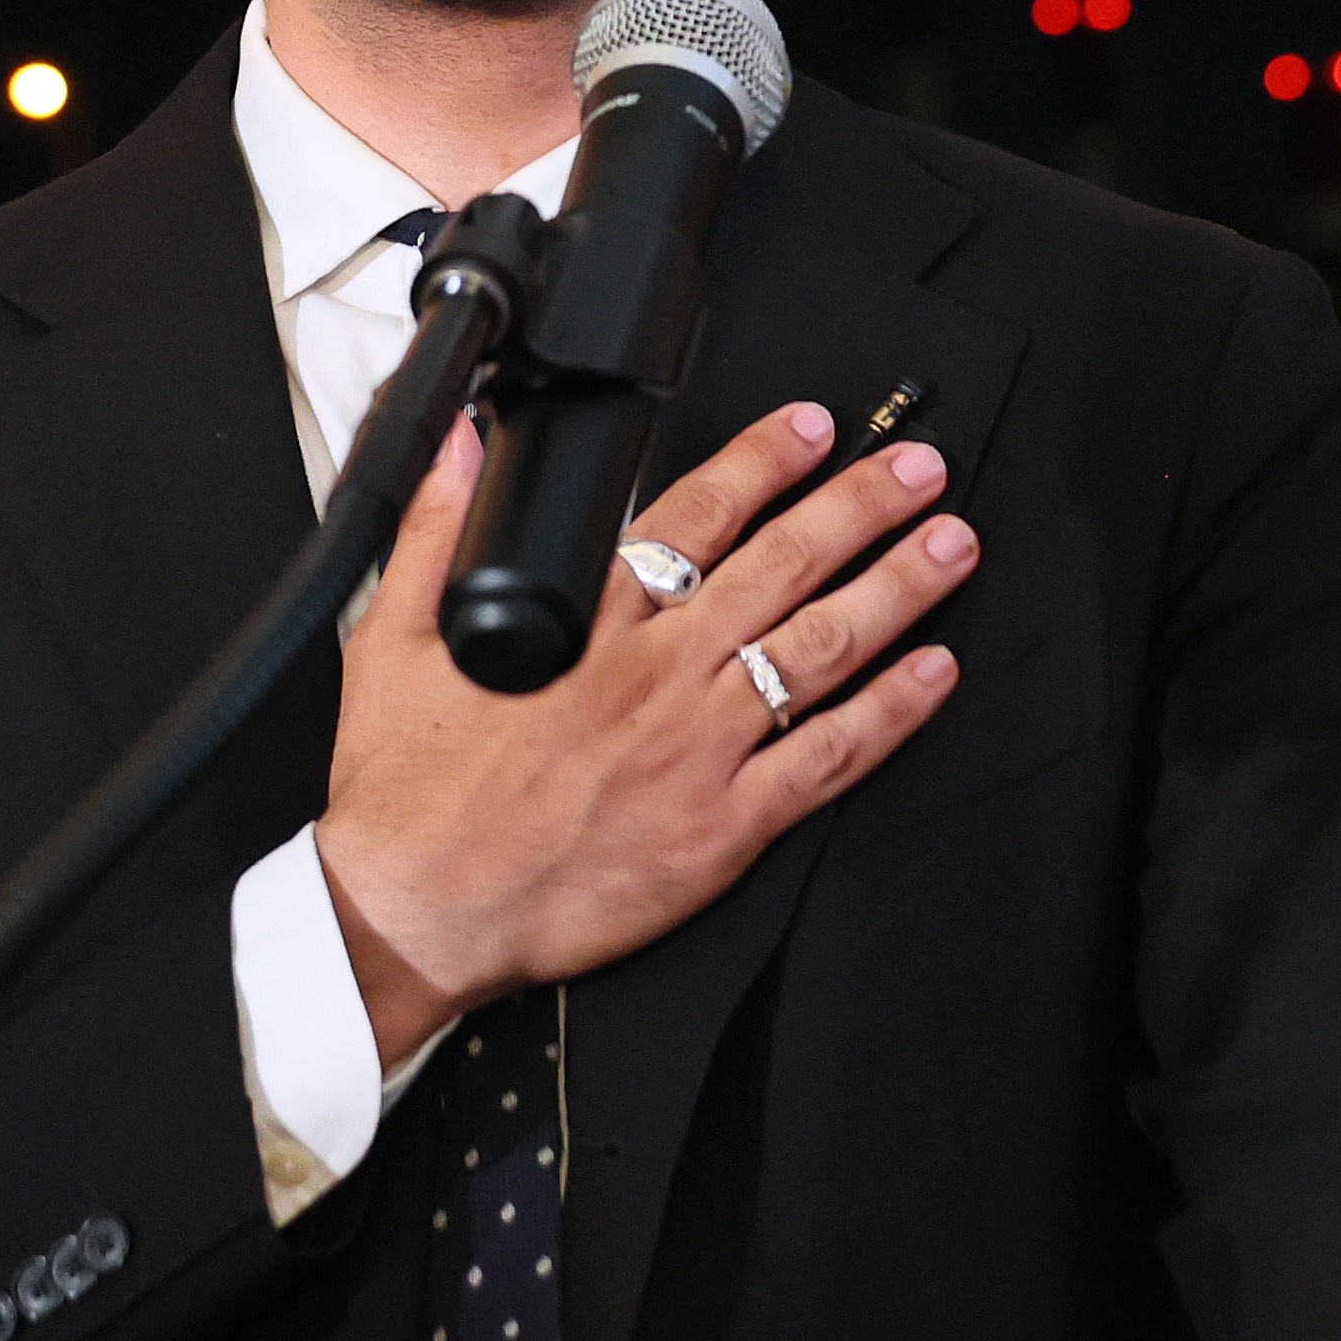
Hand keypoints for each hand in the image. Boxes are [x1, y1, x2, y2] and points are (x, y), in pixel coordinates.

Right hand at [315, 401, 973, 1063]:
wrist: (416, 914)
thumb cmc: (410, 793)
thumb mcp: (390, 637)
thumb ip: (435, 527)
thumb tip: (458, 442)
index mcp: (587, 624)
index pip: (696, 514)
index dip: (765, 460)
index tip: (815, 426)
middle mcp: (656, 676)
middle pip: (783, 566)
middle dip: (861, 506)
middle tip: (919, 469)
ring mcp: (698, 751)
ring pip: (820, 649)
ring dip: (895, 589)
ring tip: (950, 545)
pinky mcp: (721, 828)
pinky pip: (826, 759)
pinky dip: (889, 713)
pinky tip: (934, 673)